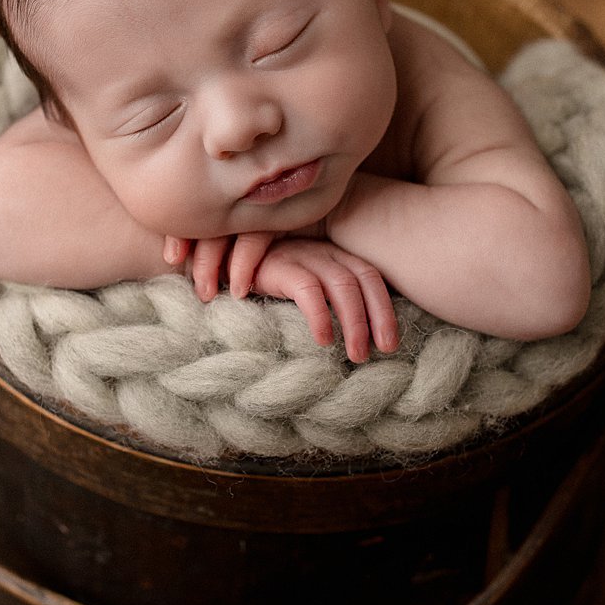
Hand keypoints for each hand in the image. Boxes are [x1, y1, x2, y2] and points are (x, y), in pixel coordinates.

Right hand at [164, 233, 398, 362]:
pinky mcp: (279, 264)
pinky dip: (320, 315)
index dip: (385, 308)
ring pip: (342, 285)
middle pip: (362, 279)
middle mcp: (321, 249)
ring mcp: (300, 253)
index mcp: (331, 253)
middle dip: (377, 317)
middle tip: (383, 352)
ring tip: (355, 355)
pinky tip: (323, 340)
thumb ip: (321, 299)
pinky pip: (308, 289)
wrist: (213, 260)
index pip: (370, 276)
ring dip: (354, 323)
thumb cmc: (258, 279)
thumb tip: (351, 337)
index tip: (390, 342)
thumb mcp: (296, 286)